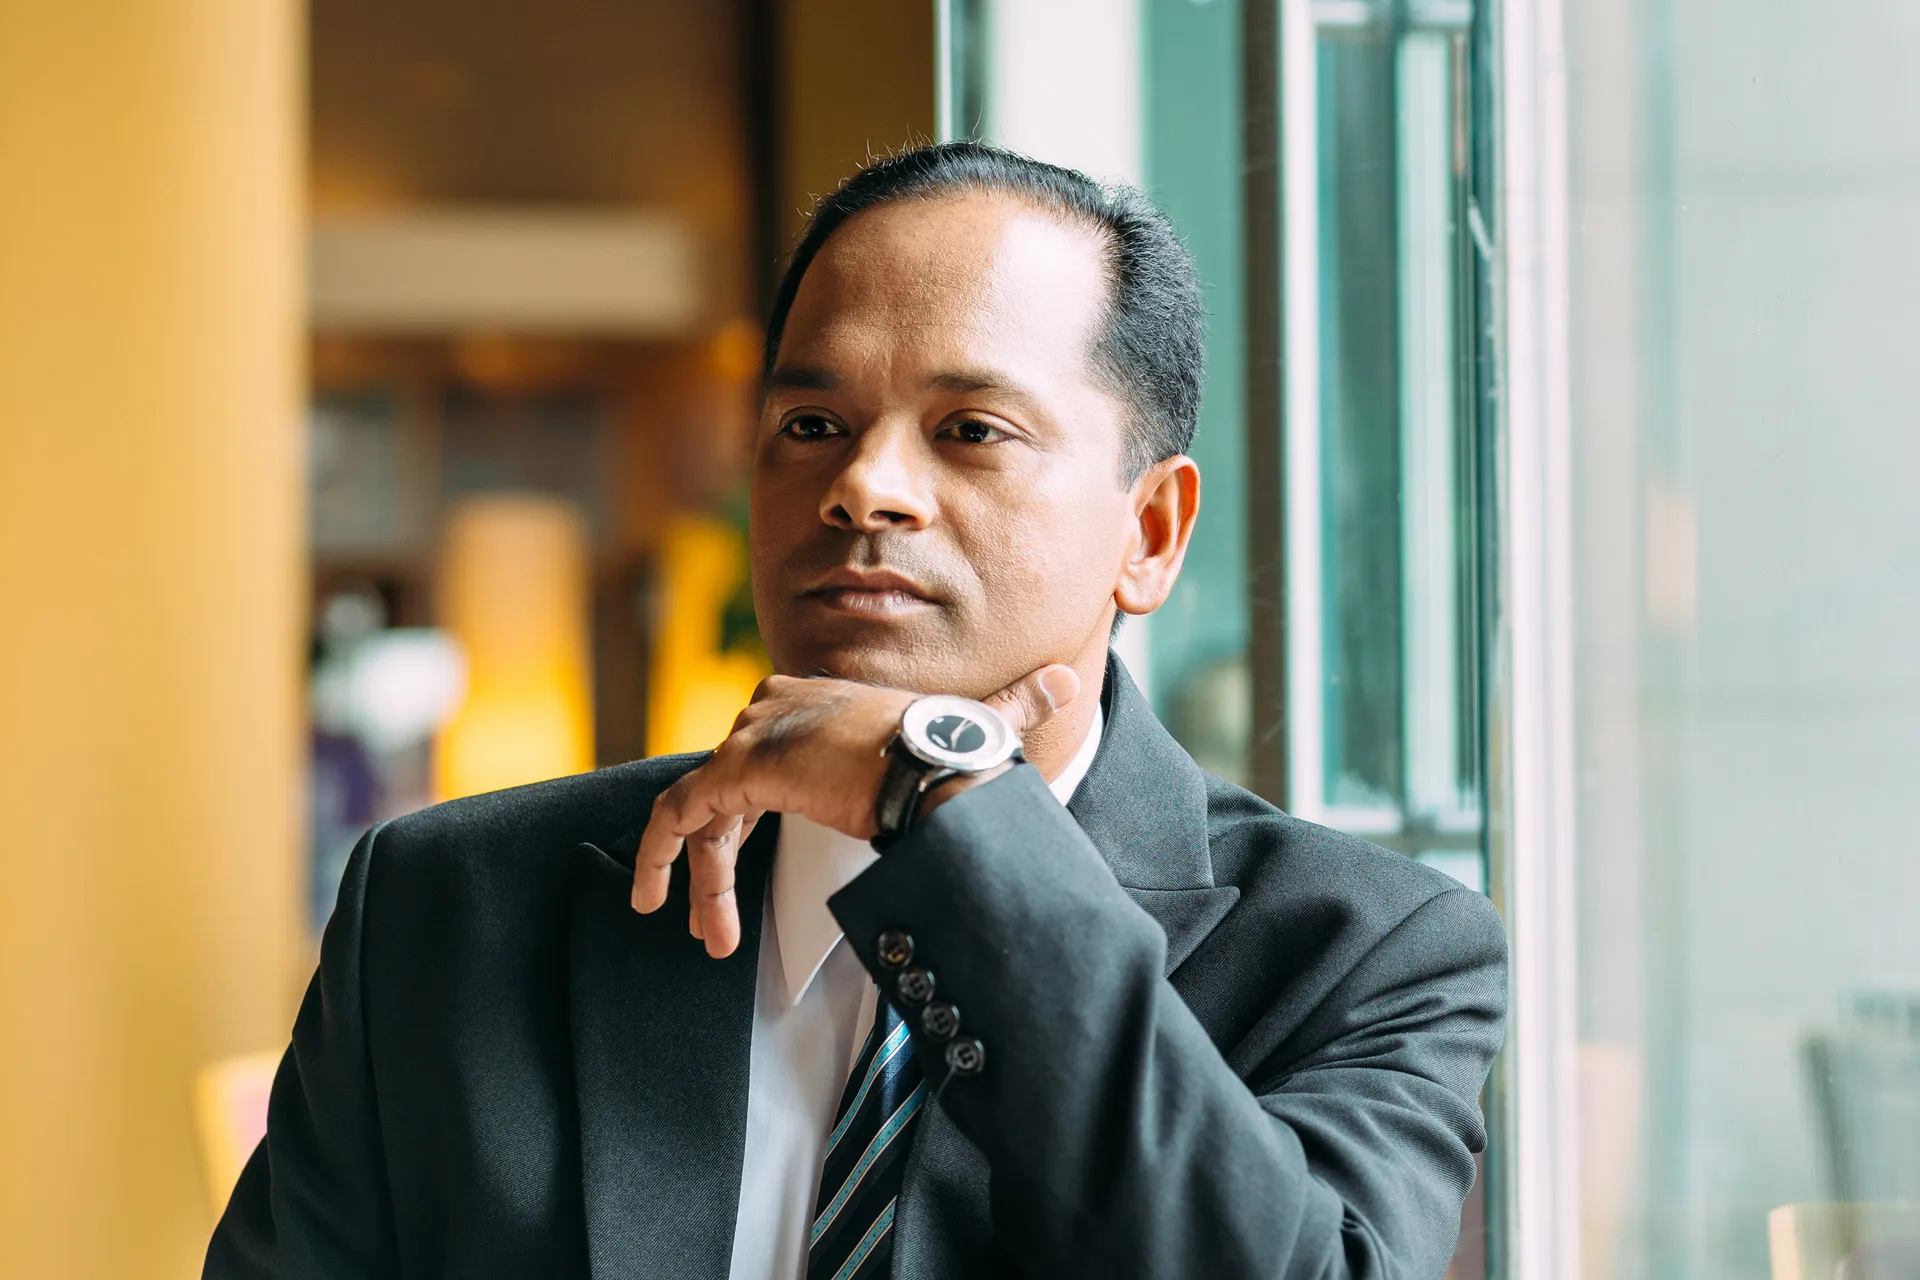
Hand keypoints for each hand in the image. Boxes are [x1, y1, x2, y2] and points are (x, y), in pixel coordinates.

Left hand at [631, 664, 1081, 957]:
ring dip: (703, 875)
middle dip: (725, 858)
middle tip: (722, 924)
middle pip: (735, 787)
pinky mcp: (739, 767)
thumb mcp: (984, 728)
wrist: (938, 766)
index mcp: (828, 702)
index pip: (775, 753)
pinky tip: (654, 896)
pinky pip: (676, 813)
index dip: (762, 812)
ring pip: (704, 808)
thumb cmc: (961, 752)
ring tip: (710, 934)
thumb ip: (1015, 708)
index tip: (759, 868)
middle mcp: (783, 708)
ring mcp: (757, 735)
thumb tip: (1069, 680)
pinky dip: (657, 854)